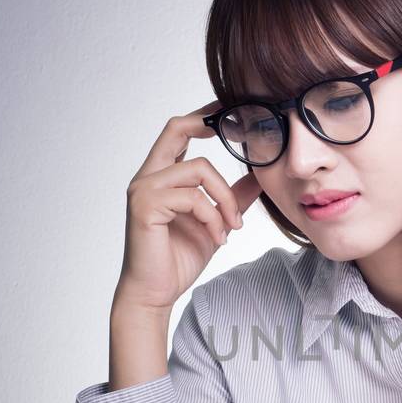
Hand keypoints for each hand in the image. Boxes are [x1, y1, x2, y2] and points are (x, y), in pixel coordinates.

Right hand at [114, 100, 264, 315]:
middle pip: (177, 129)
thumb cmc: (177, 259)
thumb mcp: (215, 223)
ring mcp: (143, 190)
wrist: (154, 293)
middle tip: (239, 127)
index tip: (229, 109)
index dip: (203, 116)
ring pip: (199, 169)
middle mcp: (147, 177)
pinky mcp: (146, 207)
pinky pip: (193, 198)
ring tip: (231, 226)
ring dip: (226, 198)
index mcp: (161, 176)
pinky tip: (218, 237)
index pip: (178, 131)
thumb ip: (232, 198)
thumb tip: (258, 178)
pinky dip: (214, 217)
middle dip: (208, 123)